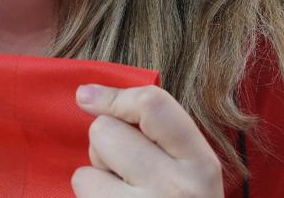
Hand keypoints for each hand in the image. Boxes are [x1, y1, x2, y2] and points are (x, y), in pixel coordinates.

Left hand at [71, 84, 221, 196]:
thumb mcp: (188, 170)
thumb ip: (156, 131)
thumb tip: (85, 95)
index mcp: (201, 165)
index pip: (153, 106)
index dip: (114, 96)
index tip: (87, 97)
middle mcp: (176, 189)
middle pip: (104, 132)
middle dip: (105, 148)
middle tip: (127, 174)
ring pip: (86, 170)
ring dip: (95, 180)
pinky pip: (82, 197)